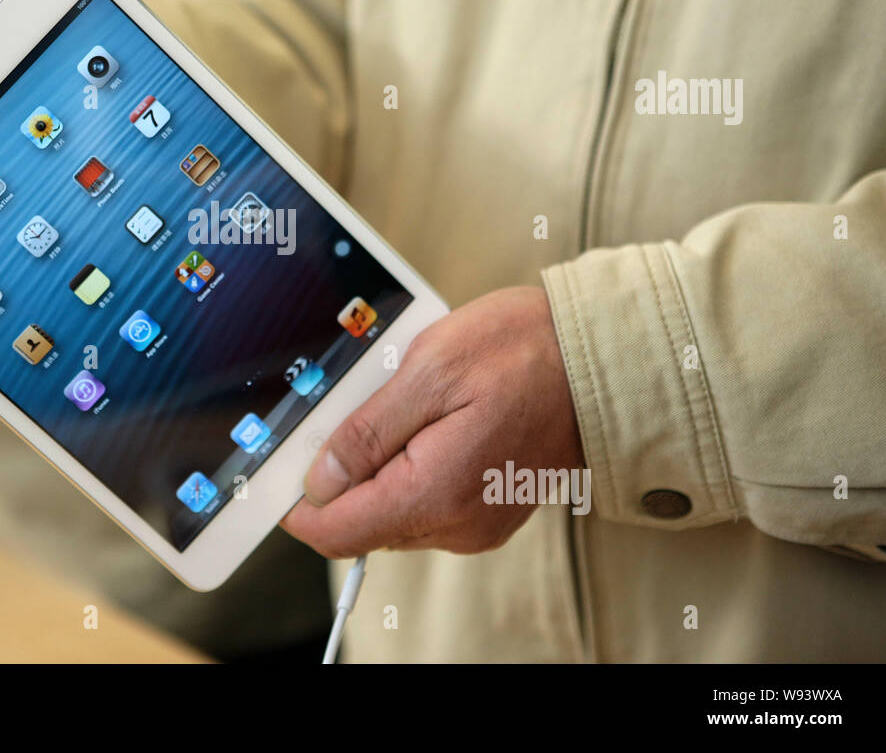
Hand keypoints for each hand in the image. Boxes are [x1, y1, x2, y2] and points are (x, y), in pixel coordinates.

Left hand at [282, 286, 584, 557]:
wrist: (603, 358)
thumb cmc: (525, 352)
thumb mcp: (429, 370)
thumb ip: (367, 432)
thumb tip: (320, 479)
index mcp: (435, 493)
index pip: (338, 533)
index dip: (300, 507)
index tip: (282, 473)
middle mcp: (456, 524)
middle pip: (362, 522)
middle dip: (344, 474)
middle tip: (357, 406)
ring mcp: (476, 522)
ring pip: (393, 510)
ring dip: (380, 465)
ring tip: (408, 403)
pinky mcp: (488, 509)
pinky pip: (426, 500)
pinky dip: (412, 465)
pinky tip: (432, 417)